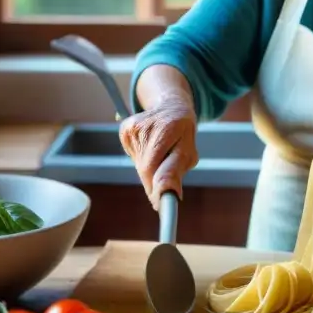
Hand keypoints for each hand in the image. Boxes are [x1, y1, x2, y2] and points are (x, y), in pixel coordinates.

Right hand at [119, 96, 198, 210]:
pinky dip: (142, 161)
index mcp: (168, 127)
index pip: (154, 166)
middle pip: (145, 169)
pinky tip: (150, 149)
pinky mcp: (124, 130)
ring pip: (139, 165)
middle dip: (154, 182)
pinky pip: (133, 157)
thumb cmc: (182, 133)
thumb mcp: (188, 151)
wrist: (170, 107)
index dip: (157, 188)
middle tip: (164, 187)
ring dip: (149, 171)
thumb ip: (176, 172)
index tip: (160, 205)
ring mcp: (133, 127)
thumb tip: (169, 194)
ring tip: (160, 156)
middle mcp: (147, 125)